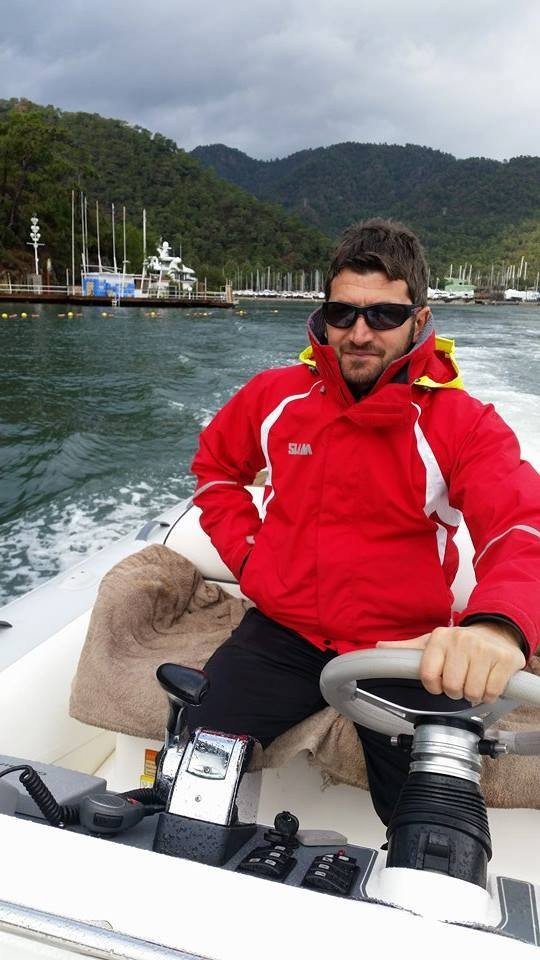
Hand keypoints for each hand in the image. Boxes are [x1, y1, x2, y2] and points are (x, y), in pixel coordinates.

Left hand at [377, 622, 525, 703]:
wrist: (496, 632)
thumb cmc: (459, 643)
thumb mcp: (431, 643)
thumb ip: (406, 649)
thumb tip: (378, 647)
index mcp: (439, 638)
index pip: (428, 676)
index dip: (433, 686)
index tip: (439, 683)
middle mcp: (461, 640)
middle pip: (451, 687)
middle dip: (454, 691)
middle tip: (460, 681)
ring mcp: (484, 649)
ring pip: (471, 692)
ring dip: (473, 694)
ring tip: (474, 680)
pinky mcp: (504, 659)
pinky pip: (491, 692)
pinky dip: (489, 694)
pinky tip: (488, 682)